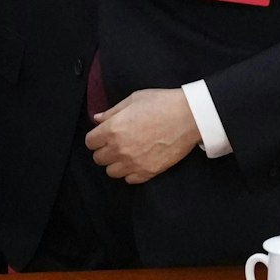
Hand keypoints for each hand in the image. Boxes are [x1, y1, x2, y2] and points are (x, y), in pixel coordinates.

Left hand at [85, 89, 199, 183]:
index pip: (90, 143)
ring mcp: (134, 163)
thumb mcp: (133, 100)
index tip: (103, 135)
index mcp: (113, 129)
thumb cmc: (161, 103)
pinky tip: (137, 161)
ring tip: (126, 154)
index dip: (96, 138)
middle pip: (98, 159)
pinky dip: (130, 173)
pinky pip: (130, 180)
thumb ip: (112, 112)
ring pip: (112, 172)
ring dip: (116, 163)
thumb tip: (97, 119)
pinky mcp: (149, 171)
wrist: (189, 117)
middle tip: (115, 143)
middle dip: (104, 150)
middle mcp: (120, 149)